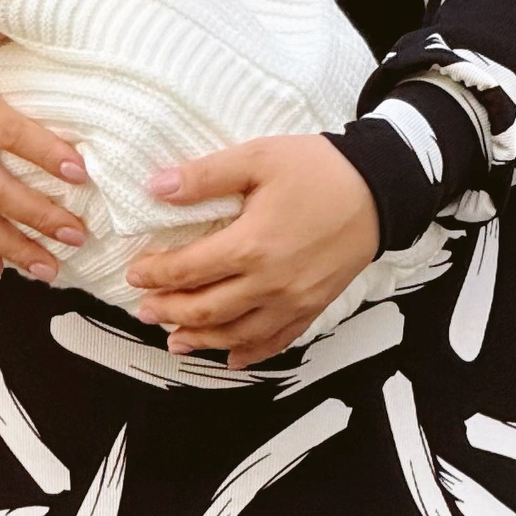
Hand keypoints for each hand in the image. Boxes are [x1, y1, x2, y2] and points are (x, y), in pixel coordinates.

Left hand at [124, 135, 378, 367]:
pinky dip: (250, 353)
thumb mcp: (258, 158)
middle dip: (169, 312)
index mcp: (251, 246)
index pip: (187, 270)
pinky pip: (277, 341)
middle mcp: (270, 283)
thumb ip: (205, 176)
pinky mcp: (314, 307)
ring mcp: (294, 301)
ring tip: (175, 339)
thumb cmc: (319, 169)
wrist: (380, 189)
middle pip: (206, 311)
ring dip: (201, 340)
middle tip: (144, 310)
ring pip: (237, 335)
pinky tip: (232, 358)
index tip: (135, 273)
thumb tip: (155, 187)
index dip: (155, 274)